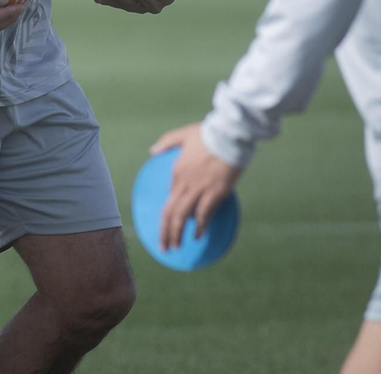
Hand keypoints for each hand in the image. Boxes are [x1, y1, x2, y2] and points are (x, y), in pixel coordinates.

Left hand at [151, 122, 243, 250]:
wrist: (228, 134)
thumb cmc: (207, 133)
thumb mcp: (182, 134)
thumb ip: (166, 142)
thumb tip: (151, 150)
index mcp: (176, 171)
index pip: (168, 198)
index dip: (165, 215)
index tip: (166, 226)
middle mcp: (184, 182)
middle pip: (170, 212)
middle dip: (165, 232)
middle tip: (165, 247)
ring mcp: (199, 188)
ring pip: (182, 215)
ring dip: (176, 233)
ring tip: (175, 247)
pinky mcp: (215, 191)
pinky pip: (203, 213)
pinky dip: (198, 226)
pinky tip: (196, 236)